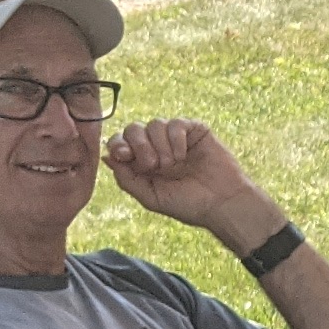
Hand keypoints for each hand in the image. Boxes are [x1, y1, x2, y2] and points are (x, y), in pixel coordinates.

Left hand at [101, 118, 276, 245]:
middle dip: (139, 145)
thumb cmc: (188, 205)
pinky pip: (175, 123)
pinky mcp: (194, 130)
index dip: (118, 144)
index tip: (125, 155)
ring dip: (160, 145)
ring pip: (154, 124)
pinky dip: (176, 138)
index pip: (120, 142)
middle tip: (154, 165)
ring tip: (173, 164)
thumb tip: (106, 156)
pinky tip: (184, 155)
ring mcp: (176, 138)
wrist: (222, 203)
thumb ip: (127, 179)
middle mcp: (157, 148)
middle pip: (133, 128)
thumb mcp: (150, 197)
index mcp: (143, 163)